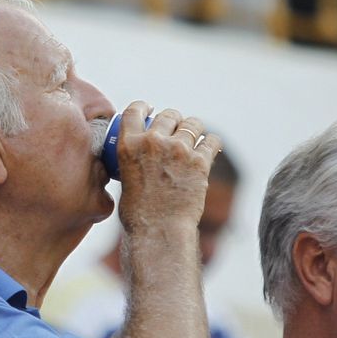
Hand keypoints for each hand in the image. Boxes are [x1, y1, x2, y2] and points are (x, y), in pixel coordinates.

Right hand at [114, 101, 221, 236]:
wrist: (159, 231)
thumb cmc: (138, 215)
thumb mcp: (124, 181)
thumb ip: (133, 164)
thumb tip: (140, 161)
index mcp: (129, 145)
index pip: (134, 111)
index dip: (144, 107)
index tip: (150, 109)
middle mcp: (153, 142)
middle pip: (168, 115)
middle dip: (174, 118)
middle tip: (177, 127)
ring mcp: (178, 150)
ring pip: (193, 124)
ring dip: (194, 128)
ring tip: (195, 136)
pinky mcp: (200, 161)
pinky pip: (212, 141)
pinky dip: (212, 143)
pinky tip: (210, 147)